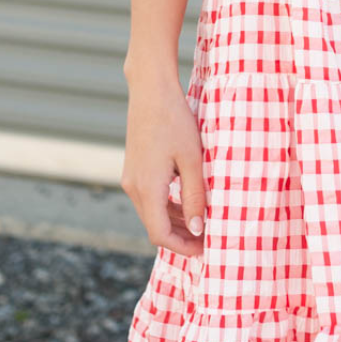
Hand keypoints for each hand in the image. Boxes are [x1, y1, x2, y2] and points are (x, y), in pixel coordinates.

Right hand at [121, 72, 206, 256]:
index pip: (160, 235)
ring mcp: (131, 179)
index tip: (205, 249)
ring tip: (203, 223)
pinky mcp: (134, 170)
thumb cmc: (175, 122)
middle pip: (155, 227)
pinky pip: (150, 199)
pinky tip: (188, 204)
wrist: (151, 91)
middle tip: (209, 240)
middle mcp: (133, 188)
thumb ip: (195, 197)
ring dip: (175, 223)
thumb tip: (199, 229)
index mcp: (147, 189)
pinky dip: (168, 207)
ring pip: (152, 214)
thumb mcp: (193, 161)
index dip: (182, 247)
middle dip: (181, 238)